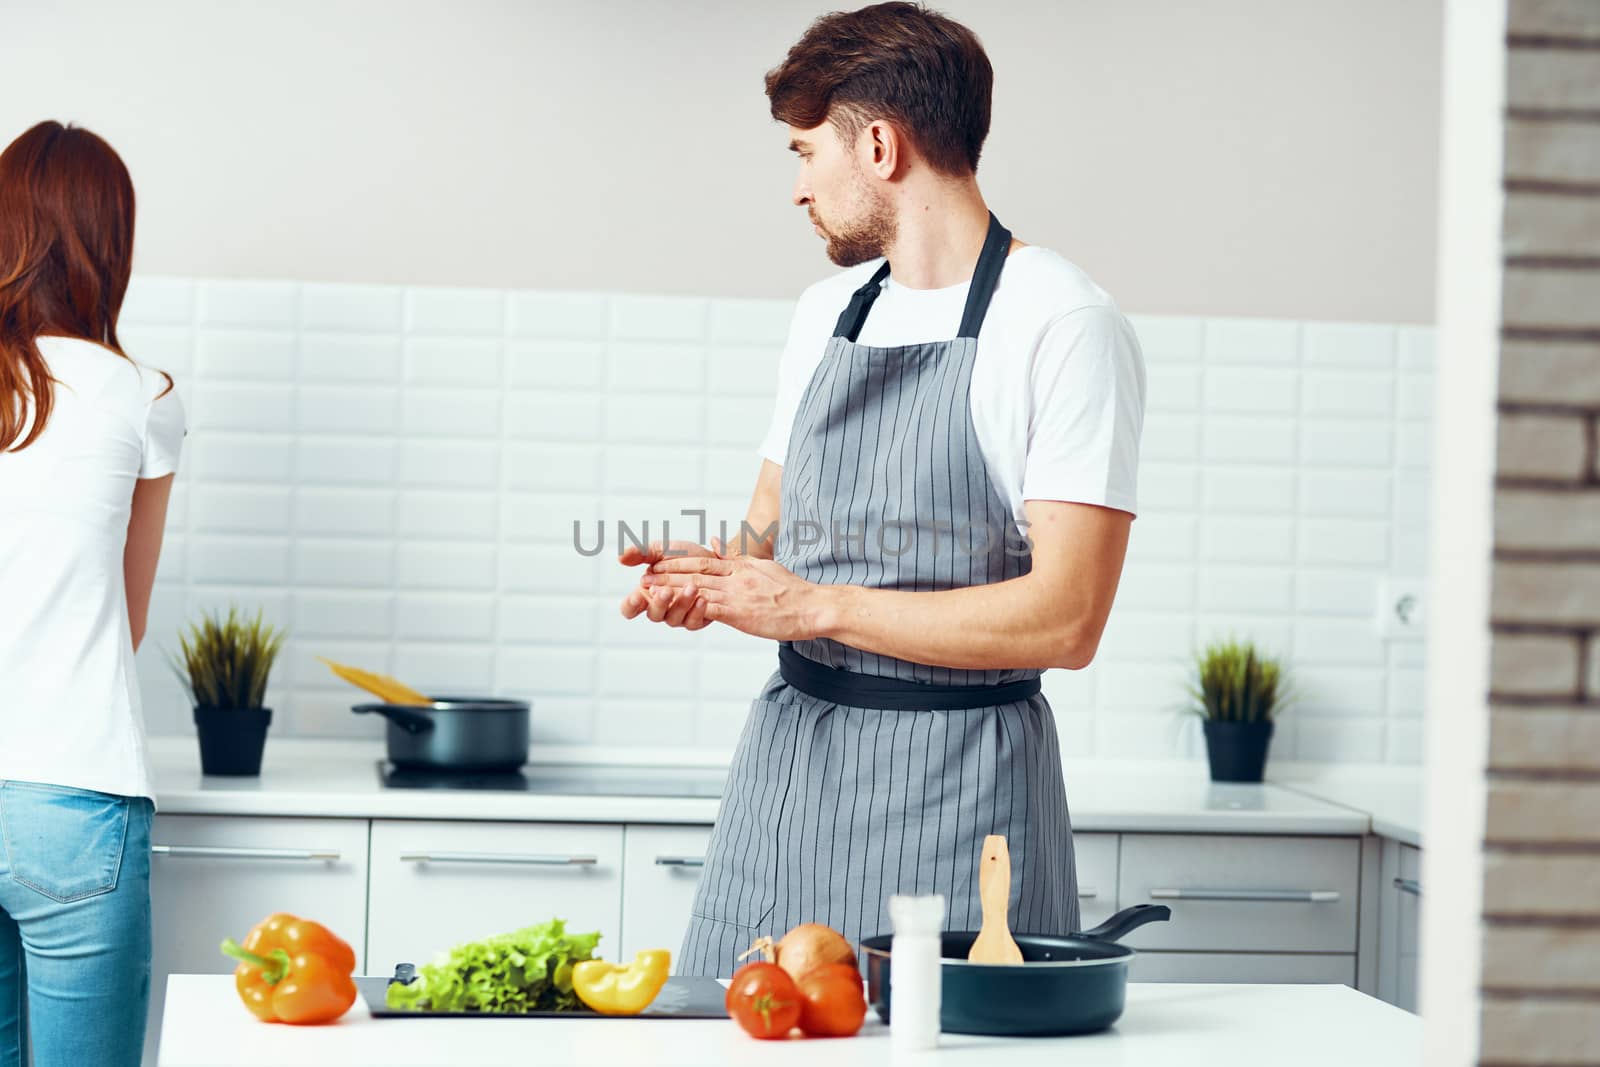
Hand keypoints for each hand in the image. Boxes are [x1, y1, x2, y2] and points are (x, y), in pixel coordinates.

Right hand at [619, 538, 723, 629]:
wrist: (712, 559)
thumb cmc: (683, 557)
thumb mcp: (661, 550)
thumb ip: (641, 553)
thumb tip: (620, 557)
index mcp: (646, 594)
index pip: (630, 608)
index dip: (630, 605)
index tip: (637, 596)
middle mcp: (660, 608)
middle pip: (653, 614)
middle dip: (660, 603)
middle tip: (666, 590)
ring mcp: (677, 616)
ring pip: (674, 619)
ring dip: (682, 603)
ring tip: (692, 587)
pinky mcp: (696, 620)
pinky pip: (693, 623)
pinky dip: (697, 611)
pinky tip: (703, 598)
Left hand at [641, 553, 822, 640]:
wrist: (812, 607)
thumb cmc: (792, 591)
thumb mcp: (764, 567)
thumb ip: (738, 557)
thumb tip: (718, 543)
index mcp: (741, 567)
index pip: (704, 560)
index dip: (678, 561)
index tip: (659, 562)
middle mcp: (735, 577)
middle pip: (694, 572)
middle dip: (667, 573)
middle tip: (645, 575)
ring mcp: (736, 594)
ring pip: (696, 589)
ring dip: (670, 589)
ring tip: (649, 590)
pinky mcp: (739, 613)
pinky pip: (708, 608)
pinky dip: (687, 606)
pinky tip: (672, 608)